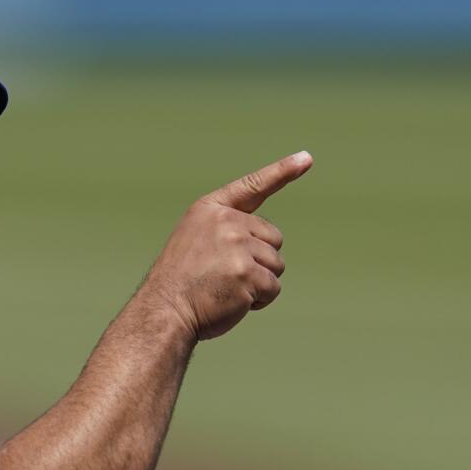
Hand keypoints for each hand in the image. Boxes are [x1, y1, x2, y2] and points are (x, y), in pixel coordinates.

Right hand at [141, 151, 312, 340]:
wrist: (163, 311)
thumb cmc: (179, 283)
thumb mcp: (195, 242)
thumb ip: (226, 233)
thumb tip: (266, 246)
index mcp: (210, 210)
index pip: (252, 186)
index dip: (282, 171)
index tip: (306, 158)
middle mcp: (225, 222)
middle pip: (273, 238)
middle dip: (259, 260)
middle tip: (225, 275)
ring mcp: (237, 247)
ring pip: (275, 264)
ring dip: (259, 282)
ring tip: (225, 288)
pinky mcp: (247, 273)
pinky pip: (273, 287)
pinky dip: (259, 300)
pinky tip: (232, 300)